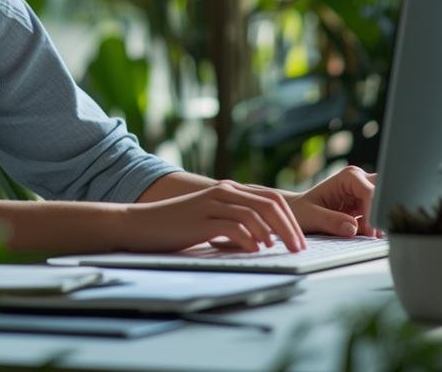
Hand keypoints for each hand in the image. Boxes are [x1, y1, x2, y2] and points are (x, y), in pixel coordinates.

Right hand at [118, 181, 306, 252]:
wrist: (141, 224)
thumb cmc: (176, 226)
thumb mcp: (210, 220)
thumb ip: (234, 223)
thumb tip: (262, 239)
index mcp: (228, 191)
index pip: (271, 198)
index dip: (290, 218)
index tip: (300, 239)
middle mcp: (223, 192)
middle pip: (269, 204)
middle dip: (289, 227)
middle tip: (300, 247)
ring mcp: (212, 204)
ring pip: (255, 213)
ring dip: (274, 233)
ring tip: (282, 250)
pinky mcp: (201, 219)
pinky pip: (232, 226)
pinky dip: (248, 238)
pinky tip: (256, 250)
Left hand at [286, 166, 377, 236]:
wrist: (297, 215)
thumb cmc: (300, 211)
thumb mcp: (310, 216)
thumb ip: (329, 221)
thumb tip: (352, 228)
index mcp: (348, 177)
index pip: (370, 192)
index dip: (373, 211)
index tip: (371, 231)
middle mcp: (361, 182)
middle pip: (386, 192)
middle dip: (384, 212)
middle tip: (380, 234)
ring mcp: (365, 196)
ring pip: (386, 206)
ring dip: (382, 223)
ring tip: (375, 239)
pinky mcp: (367, 210)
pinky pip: (379, 219)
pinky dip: (378, 230)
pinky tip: (371, 239)